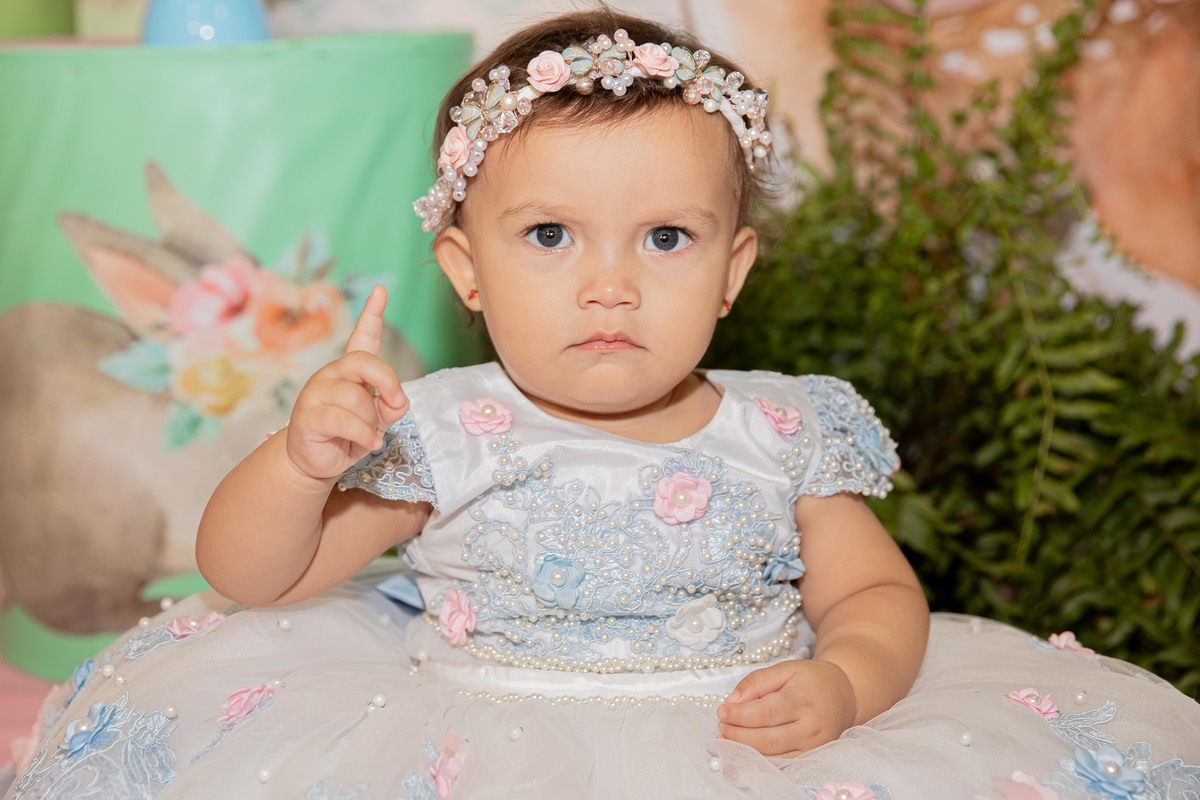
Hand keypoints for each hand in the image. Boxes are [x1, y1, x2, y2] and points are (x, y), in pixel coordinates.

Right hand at [284, 286, 408, 481]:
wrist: (316, 462)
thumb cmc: (349, 436)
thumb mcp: (379, 419)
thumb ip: (391, 405)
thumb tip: (396, 399)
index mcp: (350, 371)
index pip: (362, 338)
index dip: (372, 314)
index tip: (380, 291)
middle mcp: (332, 374)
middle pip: (362, 361)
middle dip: (386, 381)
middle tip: (394, 403)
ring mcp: (317, 392)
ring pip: (357, 398)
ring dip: (371, 423)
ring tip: (367, 435)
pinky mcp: (308, 415)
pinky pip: (345, 420)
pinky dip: (363, 435)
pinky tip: (366, 443)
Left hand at [716, 659, 856, 756]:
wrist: (845, 694)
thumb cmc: (812, 680)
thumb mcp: (785, 669)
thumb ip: (757, 682)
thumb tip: (732, 701)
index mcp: (804, 700)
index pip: (766, 712)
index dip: (740, 715)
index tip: (722, 710)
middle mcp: (811, 727)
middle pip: (767, 739)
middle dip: (738, 735)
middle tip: (721, 725)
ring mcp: (814, 747)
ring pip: (773, 756)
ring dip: (744, 749)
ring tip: (727, 736)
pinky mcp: (812, 757)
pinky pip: (781, 764)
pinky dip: (759, 760)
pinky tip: (743, 750)